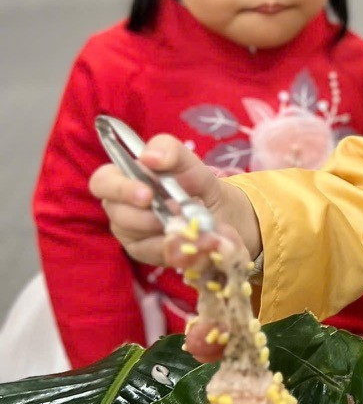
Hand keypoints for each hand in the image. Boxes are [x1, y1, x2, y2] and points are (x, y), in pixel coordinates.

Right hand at [89, 134, 262, 266]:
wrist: (220, 213)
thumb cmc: (196, 184)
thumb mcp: (190, 163)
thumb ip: (170, 151)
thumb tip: (149, 156)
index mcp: (125, 178)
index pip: (102, 182)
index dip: (120, 188)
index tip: (148, 194)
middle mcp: (120, 205)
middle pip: (114, 212)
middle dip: (142, 214)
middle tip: (172, 212)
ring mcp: (129, 231)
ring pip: (132, 234)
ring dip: (162, 229)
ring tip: (188, 221)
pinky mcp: (142, 252)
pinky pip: (151, 252)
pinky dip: (172, 245)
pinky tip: (189, 238)